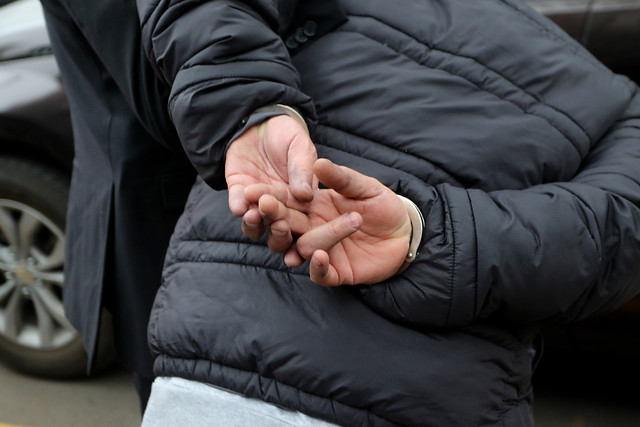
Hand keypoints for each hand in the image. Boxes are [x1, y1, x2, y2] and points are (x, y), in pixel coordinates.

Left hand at [225, 115, 316, 244]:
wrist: (260, 121)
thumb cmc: (288, 135)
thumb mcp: (300, 148)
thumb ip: (303, 170)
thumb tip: (306, 196)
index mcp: (303, 201)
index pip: (302, 219)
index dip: (300, 226)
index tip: (297, 227)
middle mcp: (281, 207)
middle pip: (279, 229)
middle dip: (277, 229)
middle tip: (276, 223)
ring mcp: (258, 202)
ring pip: (257, 224)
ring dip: (255, 224)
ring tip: (254, 216)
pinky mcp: (238, 193)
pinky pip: (237, 205)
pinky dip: (238, 207)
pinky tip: (239, 207)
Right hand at [248, 159, 411, 285]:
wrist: (405, 232)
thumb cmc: (383, 205)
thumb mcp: (363, 187)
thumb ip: (341, 178)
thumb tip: (318, 163)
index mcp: (313, 207)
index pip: (286, 201)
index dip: (268, 196)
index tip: (250, 189)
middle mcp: (312, 229)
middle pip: (285, 226)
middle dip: (272, 216)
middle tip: (261, 207)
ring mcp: (323, 251)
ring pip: (300, 248)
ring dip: (291, 240)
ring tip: (283, 227)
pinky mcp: (336, 272)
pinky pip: (320, 273)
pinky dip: (317, 266)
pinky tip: (318, 255)